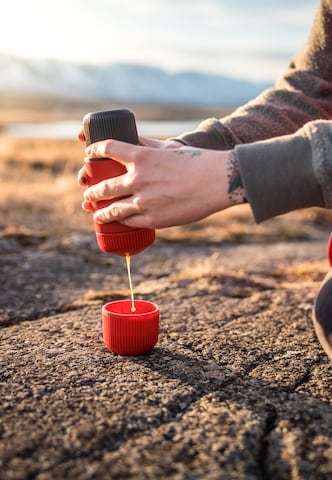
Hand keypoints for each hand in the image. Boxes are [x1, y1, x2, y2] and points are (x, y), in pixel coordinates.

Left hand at [77, 140, 244, 228]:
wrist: (217, 182)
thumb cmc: (196, 161)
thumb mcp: (169, 148)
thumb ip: (147, 144)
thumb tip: (132, 138)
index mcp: (141, 157)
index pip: (107, 149)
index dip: (93, 152)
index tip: (88, 156)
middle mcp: (138, 179)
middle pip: (103, 187)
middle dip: (92, 191)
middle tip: (88, 194)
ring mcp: (144, 201)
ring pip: (112, 209)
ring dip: (100, 212)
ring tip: (96, 213)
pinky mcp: (153, 219)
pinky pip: (129, 222)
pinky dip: (120, 221)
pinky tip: (116, 222)